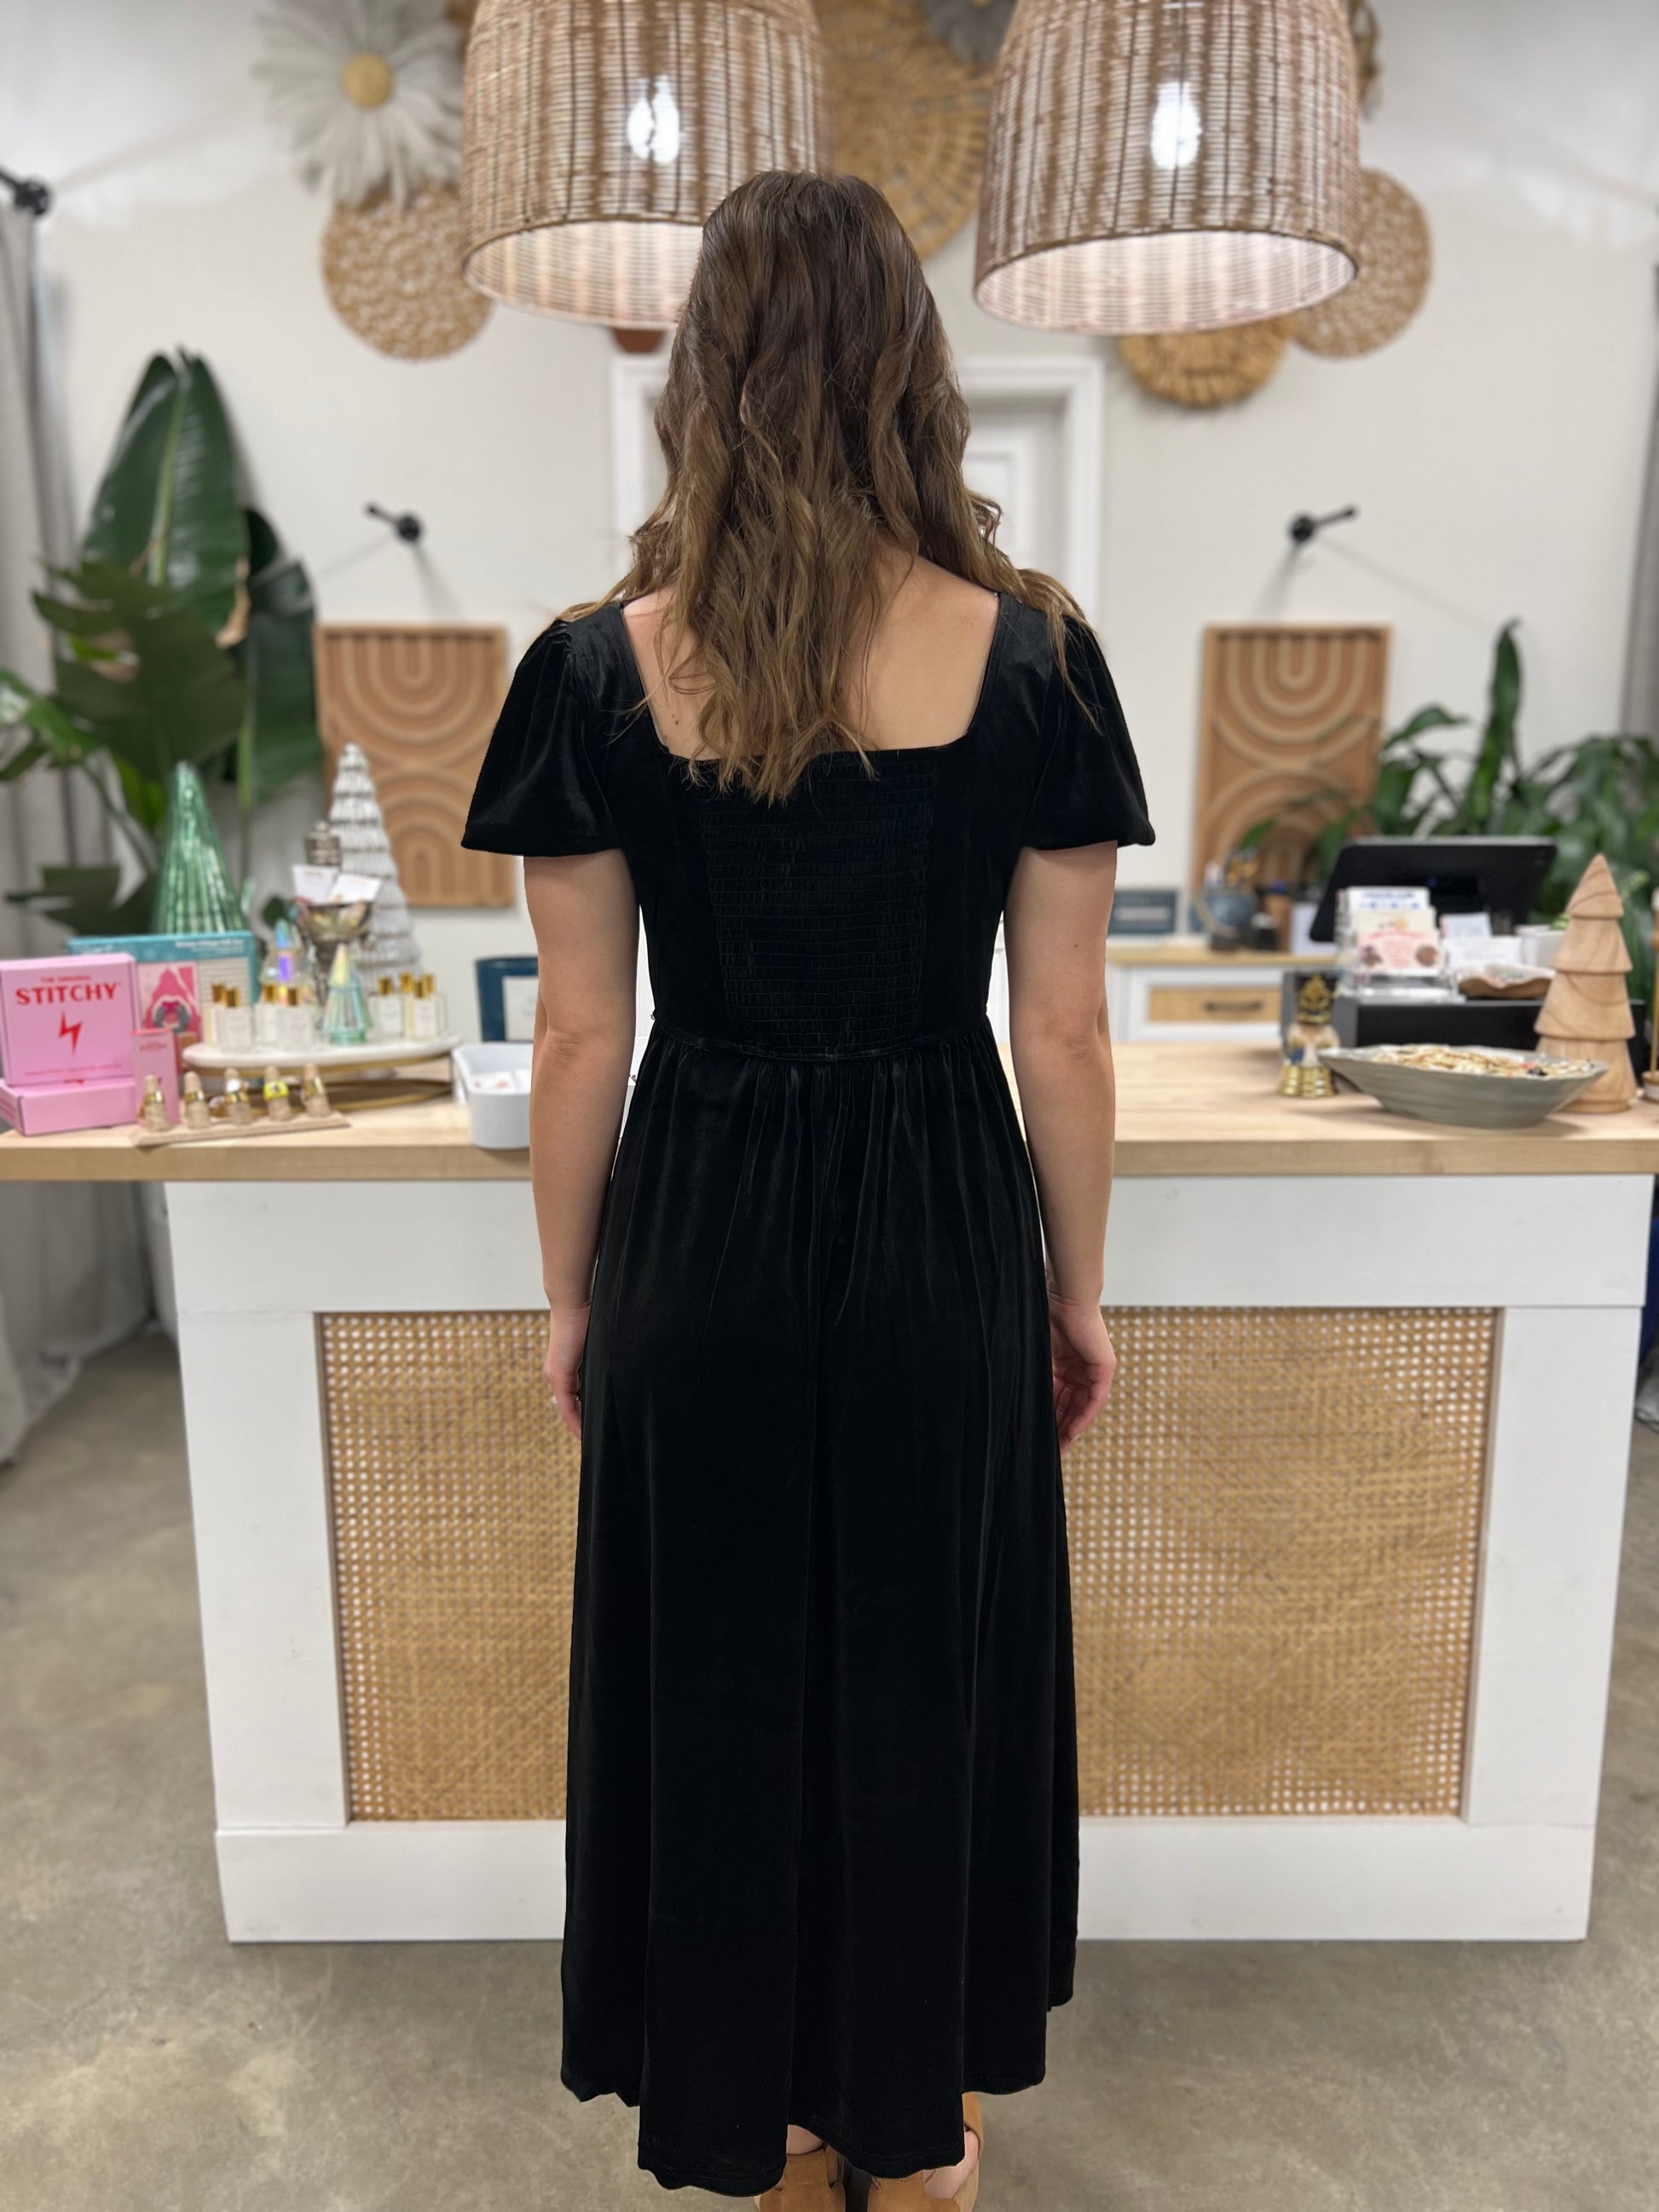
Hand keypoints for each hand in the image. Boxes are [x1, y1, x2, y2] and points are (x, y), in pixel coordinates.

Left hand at [545, 1303, 591, 1440]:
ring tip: (592, 1440)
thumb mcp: (598, 1344)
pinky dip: (574, 1420)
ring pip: (569, 1408)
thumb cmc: (589, 1316)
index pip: (576, 1397)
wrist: (573, 1301)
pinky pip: (567, 1405)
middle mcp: (558, 1373)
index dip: (586, 1414)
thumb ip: (603, 1359)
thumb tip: (621, 1368)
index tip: (598, 1429)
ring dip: (580, 1424)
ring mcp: (556, 1375)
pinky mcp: (558, 1375)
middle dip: (584, 1423)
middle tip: (598, 1439)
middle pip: (572, 1405)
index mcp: (567, 1366)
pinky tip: (583, 1433)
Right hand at [1048, 1294, 1115, 1447]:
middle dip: (1060, 1430)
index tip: (1038, 1439)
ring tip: (1059, 1450)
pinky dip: (1083, 1417)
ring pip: (1082, 1407)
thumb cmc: (1046, 1317)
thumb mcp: (1037, 1357)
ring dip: (1071, 1429)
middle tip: (1050, 1454)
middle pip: (1071, 1407)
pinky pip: (1094, 1400)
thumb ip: (1035, 1379)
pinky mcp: (1105, 1368)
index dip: (1049, 1419)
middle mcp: (1082, 1369)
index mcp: (1065, 1364)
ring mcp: (1094, 1370)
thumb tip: (1015, 1404)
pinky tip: (1071, 1432)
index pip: (1058, 1398)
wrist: (1065, 1297)